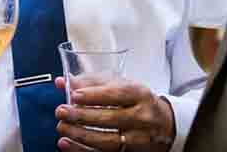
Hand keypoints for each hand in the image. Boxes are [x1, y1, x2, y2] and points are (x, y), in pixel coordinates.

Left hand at [53, 77, 174, 151]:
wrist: (165, 125)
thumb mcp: (122, 85)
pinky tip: (67, 144)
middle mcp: (142, 117)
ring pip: (107, 140)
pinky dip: (83, 150)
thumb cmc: (138, 101)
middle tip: (61, 111)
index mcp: (140, 94)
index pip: (117, 94)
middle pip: (111, 118)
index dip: (94, 95)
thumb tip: (65, 81)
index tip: (74, 95)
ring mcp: (138, 138)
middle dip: (82, 115)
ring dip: (81, 135)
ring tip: (62, 127)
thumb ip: (93, 82)